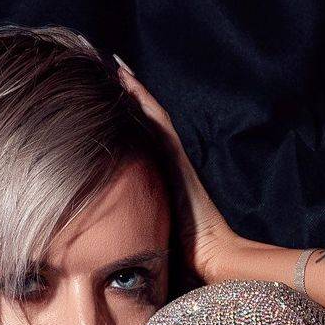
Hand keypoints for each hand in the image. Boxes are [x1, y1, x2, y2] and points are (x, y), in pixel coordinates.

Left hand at [114, 55, 239, 284]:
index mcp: (164, 181)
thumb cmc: (188, 258)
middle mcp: (171, 165)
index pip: (143, 142)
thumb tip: (112, 250)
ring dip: (134, 90)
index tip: (109, 97)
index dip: (129, 119)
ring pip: (152, 116)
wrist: (216, 258)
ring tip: (114, 65)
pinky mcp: (178, 160)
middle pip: (148, 122)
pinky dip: (143, 101)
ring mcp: (176, 160)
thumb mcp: (155, 238)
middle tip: (109, 67)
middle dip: (130, 96)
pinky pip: (158, 123)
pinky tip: (127, 81)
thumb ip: (140, 233)